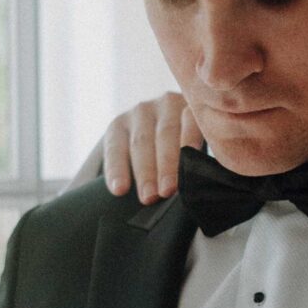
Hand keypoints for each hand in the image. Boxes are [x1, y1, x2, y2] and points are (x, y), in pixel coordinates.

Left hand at [68, 92, 201, 199]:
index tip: (119, 191)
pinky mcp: (190, 104)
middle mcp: (140, 112)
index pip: (115, 149)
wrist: (183, 122)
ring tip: (169, 188)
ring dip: (168, 163)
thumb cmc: (156, 153)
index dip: (117, 169)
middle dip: (146, 172)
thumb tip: (145, 203)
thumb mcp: (139, 161)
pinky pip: (191, 122)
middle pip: (141, 143)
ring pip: (165, 134)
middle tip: (149, 197)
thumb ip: (138, 177)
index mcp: (120, 127)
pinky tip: (193, 156)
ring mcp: (166, 105)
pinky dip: (191, 141)